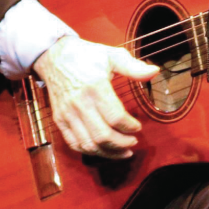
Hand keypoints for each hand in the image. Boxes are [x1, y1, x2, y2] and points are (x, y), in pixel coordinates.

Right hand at [32, 35, 158, 158]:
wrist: (53, 56)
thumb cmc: (85, 55)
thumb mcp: (111, 55)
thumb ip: (134, 67)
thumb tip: (155, 71)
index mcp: (95, 87)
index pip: (115, 117)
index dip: (130, 127)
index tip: (138, 126)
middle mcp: (80, 103)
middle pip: (103, 135)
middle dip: (122, 143)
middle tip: (133, 142)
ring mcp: (67, 114)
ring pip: (89, 144)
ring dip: (109, 153)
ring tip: (123, 151)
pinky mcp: (59, 120)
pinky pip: (74, 144)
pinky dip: (91, 151)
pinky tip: (104, 150)